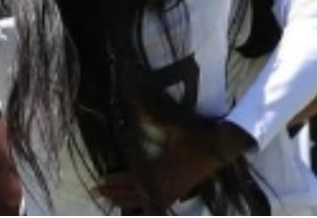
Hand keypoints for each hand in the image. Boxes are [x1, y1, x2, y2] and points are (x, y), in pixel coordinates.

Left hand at [95, 119, 253, 209]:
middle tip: (96, 192)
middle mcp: (163, 184)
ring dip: (125, 200)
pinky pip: (157, 204)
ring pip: (144, 200)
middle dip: (115, 192)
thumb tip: (134, 108)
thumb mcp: (172, 127)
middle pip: (134, 192)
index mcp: (159, 169)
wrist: (219, 150)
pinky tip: (137, 207)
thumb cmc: (195, 137)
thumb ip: (151, 118)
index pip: (132, 178)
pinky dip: (144, 206)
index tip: (99, 181)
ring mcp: (172, 191)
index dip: (115, 181)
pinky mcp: (179, 193)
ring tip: (109, 200)